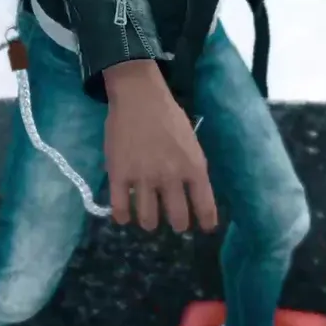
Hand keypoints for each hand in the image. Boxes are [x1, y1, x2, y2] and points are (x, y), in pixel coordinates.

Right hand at [103, 60, 217, 231]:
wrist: (139, 97)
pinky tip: (124, 217)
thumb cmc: (169, 117)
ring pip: (148, 219)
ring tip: (148, 221)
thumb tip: (194, 195)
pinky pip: (120, 208)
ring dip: (150, 223)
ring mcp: (143, 178)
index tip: (205, 229)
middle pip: (177, 219)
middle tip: (173, 223)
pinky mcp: (119, 174)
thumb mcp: (192, 143)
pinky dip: (122, 217)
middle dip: (178, 225)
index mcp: (193, 168)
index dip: (207, 222)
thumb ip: (193, 170)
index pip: (205, 206)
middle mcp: (170, 177)